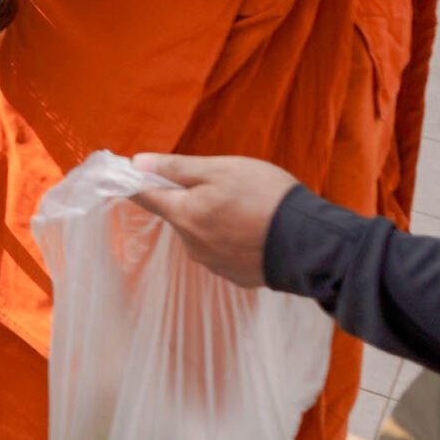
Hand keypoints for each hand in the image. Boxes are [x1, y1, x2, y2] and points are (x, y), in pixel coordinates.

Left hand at [128, 154, 301, 288]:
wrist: (312, 244)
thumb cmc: (266, 198)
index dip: (135, 182)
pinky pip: (224, 251)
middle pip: (179, 215)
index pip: (146, 197)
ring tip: (249, 209)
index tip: (126, 173)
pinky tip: (257, 231)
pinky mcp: (237, 276)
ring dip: (215, 220)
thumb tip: (136, 163)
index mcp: (184, 215)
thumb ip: (176, 168)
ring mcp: (215, 264)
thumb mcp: (220, 170)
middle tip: (226, 186)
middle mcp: (192, 244)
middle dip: (192, 200)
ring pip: (202, 234)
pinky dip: (233, 239)